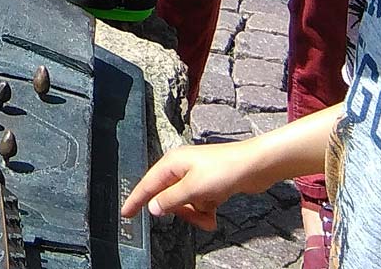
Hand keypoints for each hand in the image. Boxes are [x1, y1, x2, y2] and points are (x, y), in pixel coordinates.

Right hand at [120, 139, 278, 230]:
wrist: (254, 166)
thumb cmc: (224, 169)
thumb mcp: (193, 188)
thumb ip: (170, 200)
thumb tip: (153, 208)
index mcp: (172, 163)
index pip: (147, 185)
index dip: (136, 200)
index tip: (125, 213)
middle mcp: (181, 169)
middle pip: (168, 198)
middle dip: (181, 211)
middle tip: (196, 217)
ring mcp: (195, 177)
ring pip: (185, 204)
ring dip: (196, 214)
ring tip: (210, 216)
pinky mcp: (208, 185)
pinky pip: (198, 204)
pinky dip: (205, 211)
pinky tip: (215, 213)